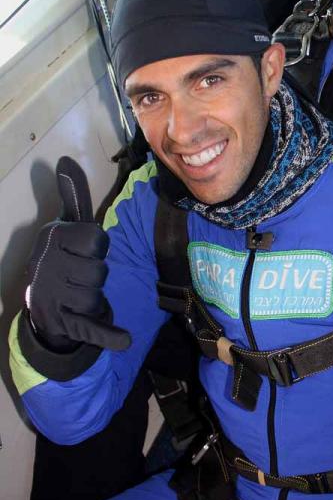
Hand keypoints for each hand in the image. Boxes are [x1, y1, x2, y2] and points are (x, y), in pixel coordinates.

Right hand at [25, 156, 130, 351]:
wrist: (43, 306)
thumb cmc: (62, 259)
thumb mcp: (66, 226)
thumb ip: (72, 196)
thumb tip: (65, 159)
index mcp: (52, 239)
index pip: (97, 239)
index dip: (97, 247)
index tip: (85, 251)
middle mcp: (47, 266)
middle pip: (99, 270)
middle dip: (96, 275)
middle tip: (80, 276)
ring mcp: (53, 296)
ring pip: (98, 295)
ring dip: (95, 298)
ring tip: (77, 295)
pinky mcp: (64, 322)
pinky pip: (92, 328)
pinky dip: (108, 336)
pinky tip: (123, 340)